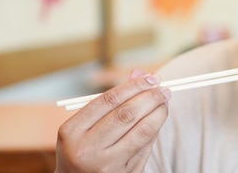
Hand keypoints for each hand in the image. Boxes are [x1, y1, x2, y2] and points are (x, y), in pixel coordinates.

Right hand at [55, 70, 169, 171]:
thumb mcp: (84, 125)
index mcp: (72, 131)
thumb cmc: (82, 147)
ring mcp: (105, 165)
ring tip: (165, 101)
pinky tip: (159, 118)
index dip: (134, 86)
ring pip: (142, 131)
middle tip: (163, 88)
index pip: (108, 100)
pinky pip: (145, 147)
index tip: (152, 78)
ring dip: (159, 112)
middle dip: (150, 97)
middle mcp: (87, 149)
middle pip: (126, 114)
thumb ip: (111, 101)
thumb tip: (139, 73)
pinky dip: (155, 129)